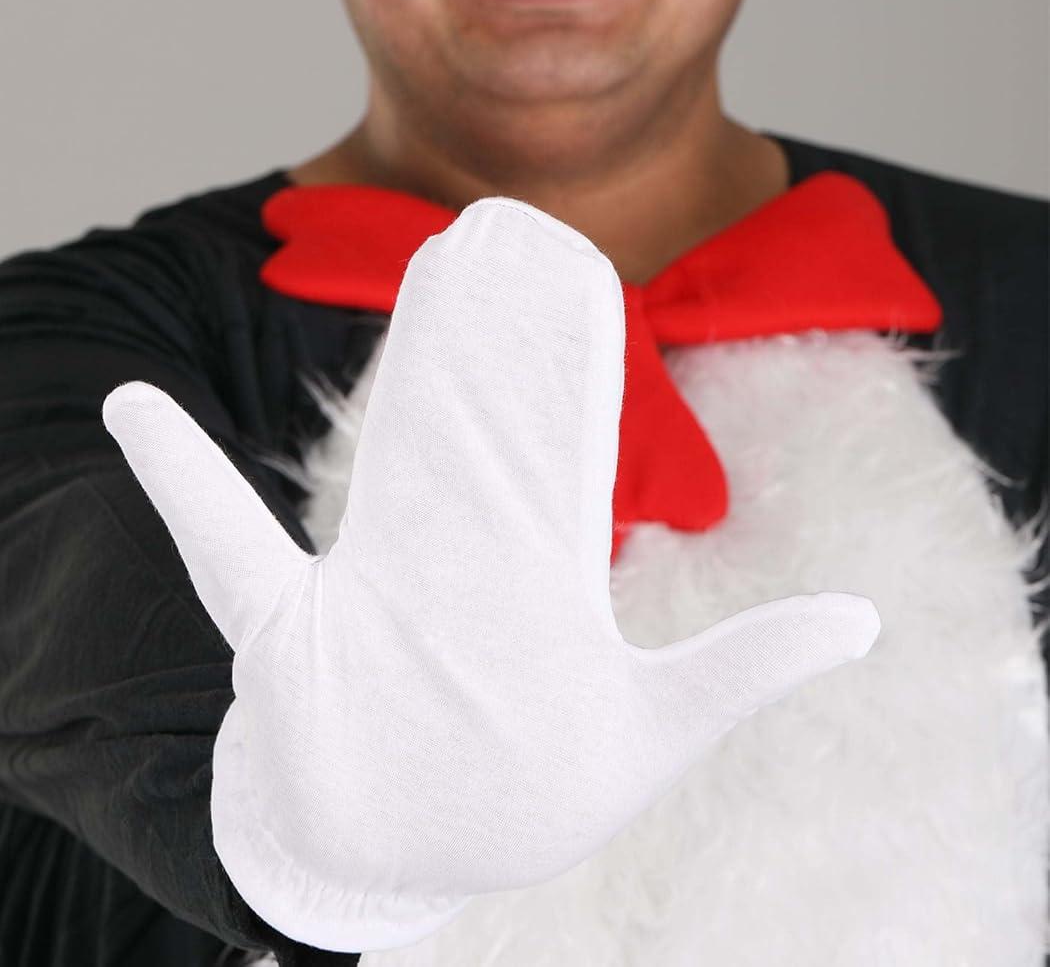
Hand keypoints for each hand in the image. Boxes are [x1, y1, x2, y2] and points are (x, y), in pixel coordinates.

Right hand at [103, 197, 879, 952]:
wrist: (423, 859)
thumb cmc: (542, 792)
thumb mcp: (661, 728)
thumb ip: (753, 667)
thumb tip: (865, 621)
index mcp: (527, 573)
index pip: (544, 447)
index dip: (553, 367)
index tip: (566, 285)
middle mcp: (446, 564)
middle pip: (455, 429)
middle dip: (467, 342)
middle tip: (472, 245)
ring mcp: (362, 592)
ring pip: (374, 460)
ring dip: (388, 375)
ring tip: (399, 281)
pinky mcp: (286, 638)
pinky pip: (221, 546)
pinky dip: (176, 481)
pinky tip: (134, 408)